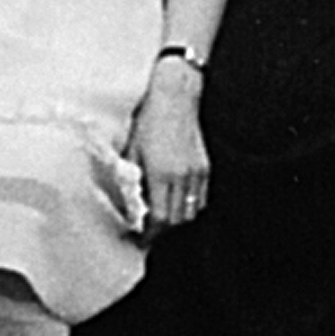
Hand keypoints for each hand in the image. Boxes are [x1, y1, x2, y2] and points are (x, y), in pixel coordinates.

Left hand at [127, 68, 210, 236]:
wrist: (176, 98)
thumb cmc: (150, 121)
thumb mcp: (132, 151)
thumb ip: (131, 181)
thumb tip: (129, 205)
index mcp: (161, 174)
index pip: (159, 218)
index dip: (148, 233)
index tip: (139, 237)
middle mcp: (182, 176)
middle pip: (176, 220)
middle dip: (161, 231)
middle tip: (146, 232)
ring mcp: (197, 172)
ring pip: (191, 212)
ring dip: (176, 220)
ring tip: (161, 218)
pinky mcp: (205, 167)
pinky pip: (200, 198)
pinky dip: (188, 206)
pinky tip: (176, 202)